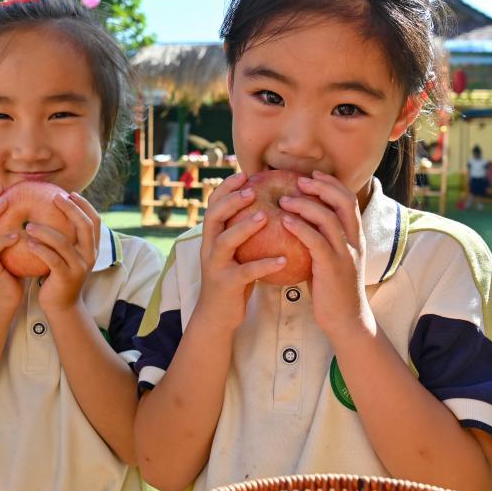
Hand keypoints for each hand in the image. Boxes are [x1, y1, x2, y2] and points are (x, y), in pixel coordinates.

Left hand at [26, 192, 99, 316]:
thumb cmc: (60, 276)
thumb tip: (57, 211)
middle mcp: (90, 256)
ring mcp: (80, 267)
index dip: (84, 205)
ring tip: (28, 225)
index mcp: (93, 248)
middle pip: (84, 226)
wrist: (62, 306)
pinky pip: (52, 259)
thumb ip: (67, 237)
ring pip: (64, 243)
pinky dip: (40, 249)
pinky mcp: (66, 278)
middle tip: (54, 197)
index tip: (70, 194)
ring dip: (45, 231)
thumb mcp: (68, 255)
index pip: (95, 221)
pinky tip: (28, 243)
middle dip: (70, 209)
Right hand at [194, 173, 287, 329]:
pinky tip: (282, 259)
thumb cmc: (233, 280)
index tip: (244, 174)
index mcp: (211, 237)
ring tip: (264, 216)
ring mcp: (215, 266)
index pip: (213, 205)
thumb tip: (269, 207)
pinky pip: (245, 272)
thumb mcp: (235, 253)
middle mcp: (209, 248)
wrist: (216, 316)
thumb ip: (243, 233)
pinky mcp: (226, 284)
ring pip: (225, 241)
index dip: (226, 187)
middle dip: (230, 201)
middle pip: (213, 217)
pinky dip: (263, 264)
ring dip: (243, 227)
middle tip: (252, 190)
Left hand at [278, 171, 373, 339]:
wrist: (346, 320)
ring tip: (283, 199)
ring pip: (328, 218)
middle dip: (320, 186)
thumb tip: (298, 223)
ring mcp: (346, 253)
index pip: (348, 199)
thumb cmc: (332, 290)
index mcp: (356, 236)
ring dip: (304, 204)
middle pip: (342, 201)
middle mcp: (355, 240)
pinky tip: (283, 221)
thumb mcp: (330, 259)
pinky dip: (299, 227)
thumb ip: (321, 240)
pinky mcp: (333, 267)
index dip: (331, 184)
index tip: (312, 175)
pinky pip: (316, 241)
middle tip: (298, 180)